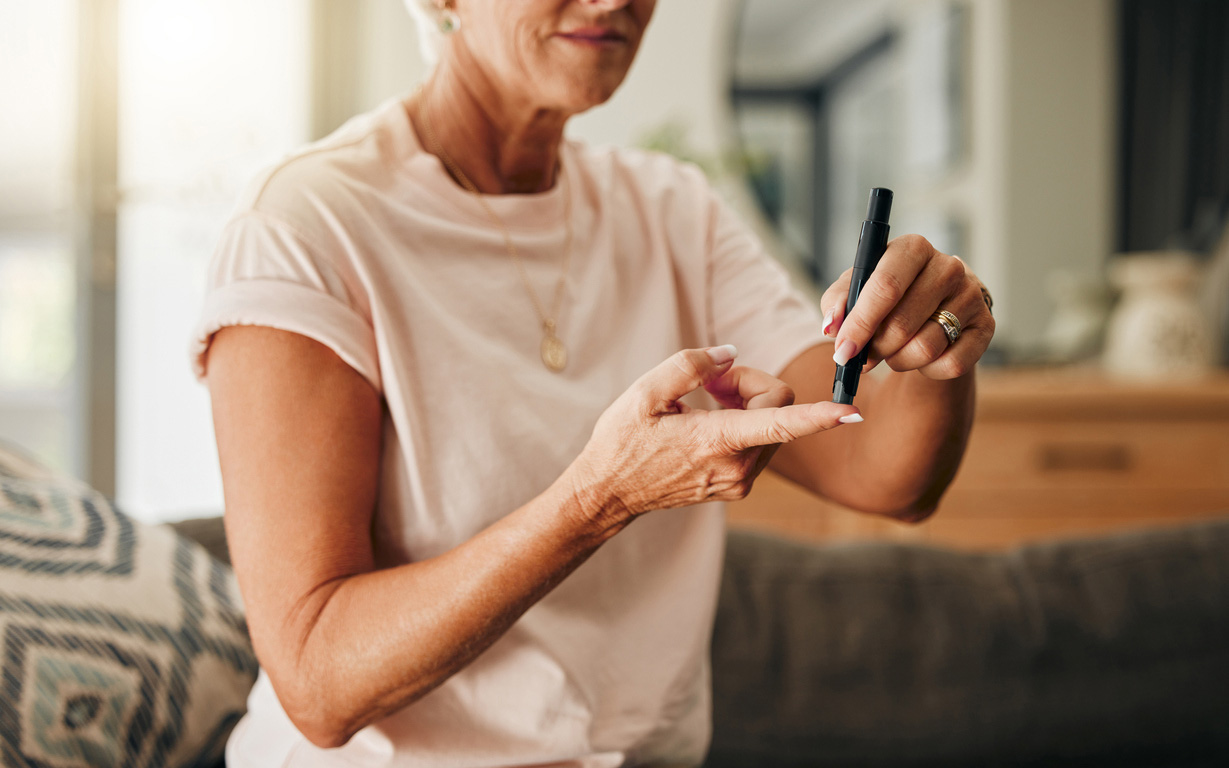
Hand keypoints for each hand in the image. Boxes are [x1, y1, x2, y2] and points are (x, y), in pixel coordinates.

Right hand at [568, 346, 859, 521]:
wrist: (610, 493)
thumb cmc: (623, 440)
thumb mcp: (644, 393)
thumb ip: (691, 366)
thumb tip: (729, 354)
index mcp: (716, 442)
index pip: (782, 424)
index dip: (819, 416)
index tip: (851, 412)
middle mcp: (736, 467)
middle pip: (778, 406)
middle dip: (750, 384)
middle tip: (709, 383)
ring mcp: (738, 481)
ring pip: (772, 424)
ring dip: (746, 403)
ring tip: (703, 403)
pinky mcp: (737, 486)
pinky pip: (760, 441)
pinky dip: (742, 422)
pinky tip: (706, 422)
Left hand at [820, 234, 994, 378]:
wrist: (935, 306)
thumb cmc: (888, 296)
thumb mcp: (857, 289)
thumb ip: (838, 302)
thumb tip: (832, 326)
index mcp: (912, 248)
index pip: (885, 287)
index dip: (860, 324)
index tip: (842, 351)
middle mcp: (948, 266)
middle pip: (902, 323)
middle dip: (876, 349)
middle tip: (864, 357)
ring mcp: (972, 296)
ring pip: (925, 348)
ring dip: (899, 361)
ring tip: (893, 353)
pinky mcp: (986, 327)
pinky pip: (951, 364)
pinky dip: (928, 370)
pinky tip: (920, 358)